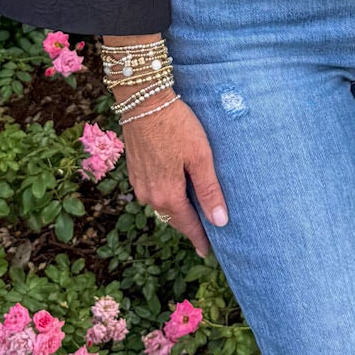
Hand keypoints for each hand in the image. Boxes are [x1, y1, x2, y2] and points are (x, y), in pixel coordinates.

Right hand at [121, 94, 227, 259]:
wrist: (143, 102)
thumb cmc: (177, 126)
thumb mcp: (200, 157)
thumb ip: (209, 191)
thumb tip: (220, 222)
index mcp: (167, 194)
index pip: (187, 225)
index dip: (200, 239)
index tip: (209, 253)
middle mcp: (149, 195)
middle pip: (173, 217)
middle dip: (189, 226)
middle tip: (206, 233)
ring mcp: (139, 183)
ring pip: (161, 205)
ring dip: (176, 209)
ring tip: (194, 212)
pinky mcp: (134, 170)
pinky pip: (153, 192)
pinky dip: (166, 195)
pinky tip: (176, 189)